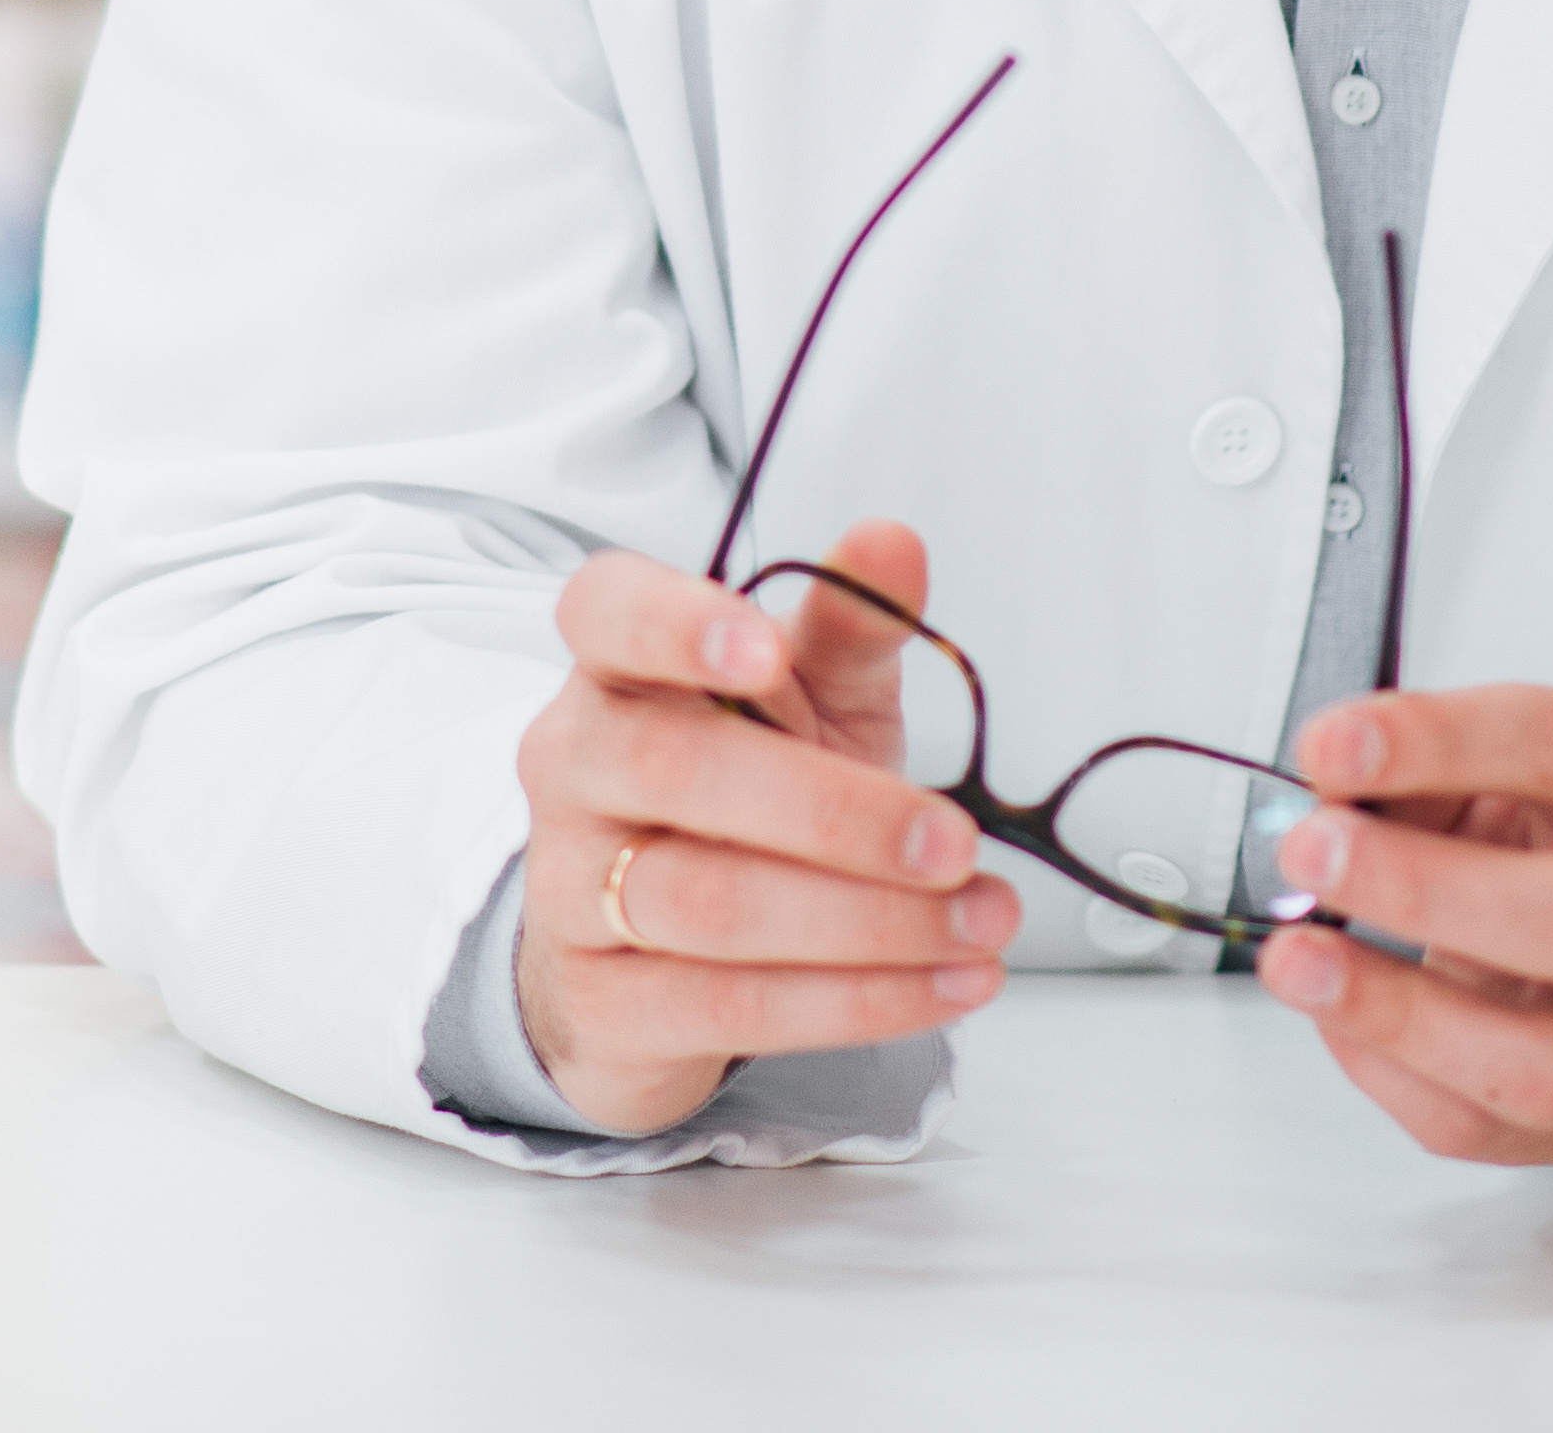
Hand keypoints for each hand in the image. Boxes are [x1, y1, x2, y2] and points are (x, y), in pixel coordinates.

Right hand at [507, 520, 1016, 1133]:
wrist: (655, 956)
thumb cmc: (742, 797)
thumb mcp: (807, 701)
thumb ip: (848, 623)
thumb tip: (893, 544)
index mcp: (619, 668)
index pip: (606, 613)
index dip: (676, 625)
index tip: (765, 650)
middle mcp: (576, 766)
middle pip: (676, 769)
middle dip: (834, 812)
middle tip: (952, 842)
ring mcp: (573, 889)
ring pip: (712, 904)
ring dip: (870, 921)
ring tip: (979, 921)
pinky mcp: (607, 1004)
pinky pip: (732, 1007)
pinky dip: (857, 1000)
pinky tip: (942, 983)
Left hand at [1254, 684, 1552, 1163]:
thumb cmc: (1535, 831)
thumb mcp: (1485, 763)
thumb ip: (1408, 770)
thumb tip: (1324, 795)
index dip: (1439, 743)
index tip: (1328, 745)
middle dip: (1425, 891)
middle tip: (1310, 853)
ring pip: (1544, 1064)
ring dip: (1399, 1014)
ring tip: (1295, 960)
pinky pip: (1480, 1127)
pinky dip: (1386, 1070)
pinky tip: (1336, 1015)